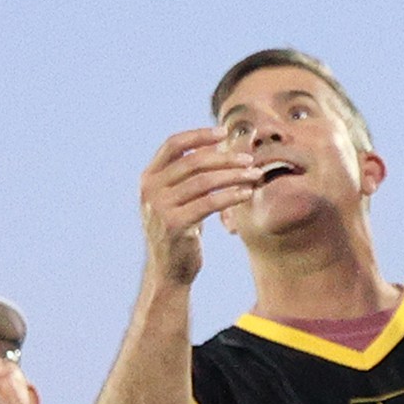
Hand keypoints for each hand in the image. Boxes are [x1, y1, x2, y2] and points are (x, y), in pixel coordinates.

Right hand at [138, 126, 268, 286]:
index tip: (223, 133)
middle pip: (193, 162)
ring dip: (233, 175)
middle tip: (249, 159)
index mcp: (149, 177)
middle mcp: (150, 190)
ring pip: (204, 181)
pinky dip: (231, 195)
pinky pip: (209, 203)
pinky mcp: (174, 225)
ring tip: (254, 174)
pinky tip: (246, 193)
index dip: (199, 135)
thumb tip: (220, 146)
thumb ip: (188, 175)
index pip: (173, 145)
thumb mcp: (176, 198)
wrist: (169, 271)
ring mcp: (159, 208)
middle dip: (225, 158)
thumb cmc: (180, 230)